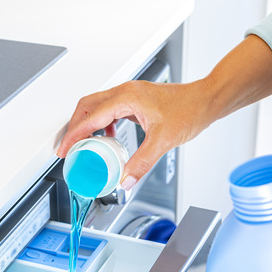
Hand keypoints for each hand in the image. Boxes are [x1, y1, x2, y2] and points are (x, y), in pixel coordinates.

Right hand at [56, 79, 215, 188]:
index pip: (90, 117)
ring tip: (84, 144)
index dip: (74, 135)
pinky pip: (110, 109)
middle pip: (86, 107)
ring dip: (87, 124)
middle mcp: (125, 92)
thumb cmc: (189, 110)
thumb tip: (125, 179)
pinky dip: (103, 123)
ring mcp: (130, 95)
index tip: (65, 149)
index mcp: (126, 98)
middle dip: (74, 127)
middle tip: (68, 147)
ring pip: (97, 106)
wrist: (206, 100)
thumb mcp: (162, 141)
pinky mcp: (136, 100)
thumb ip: (141, 162)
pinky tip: (109, 136)